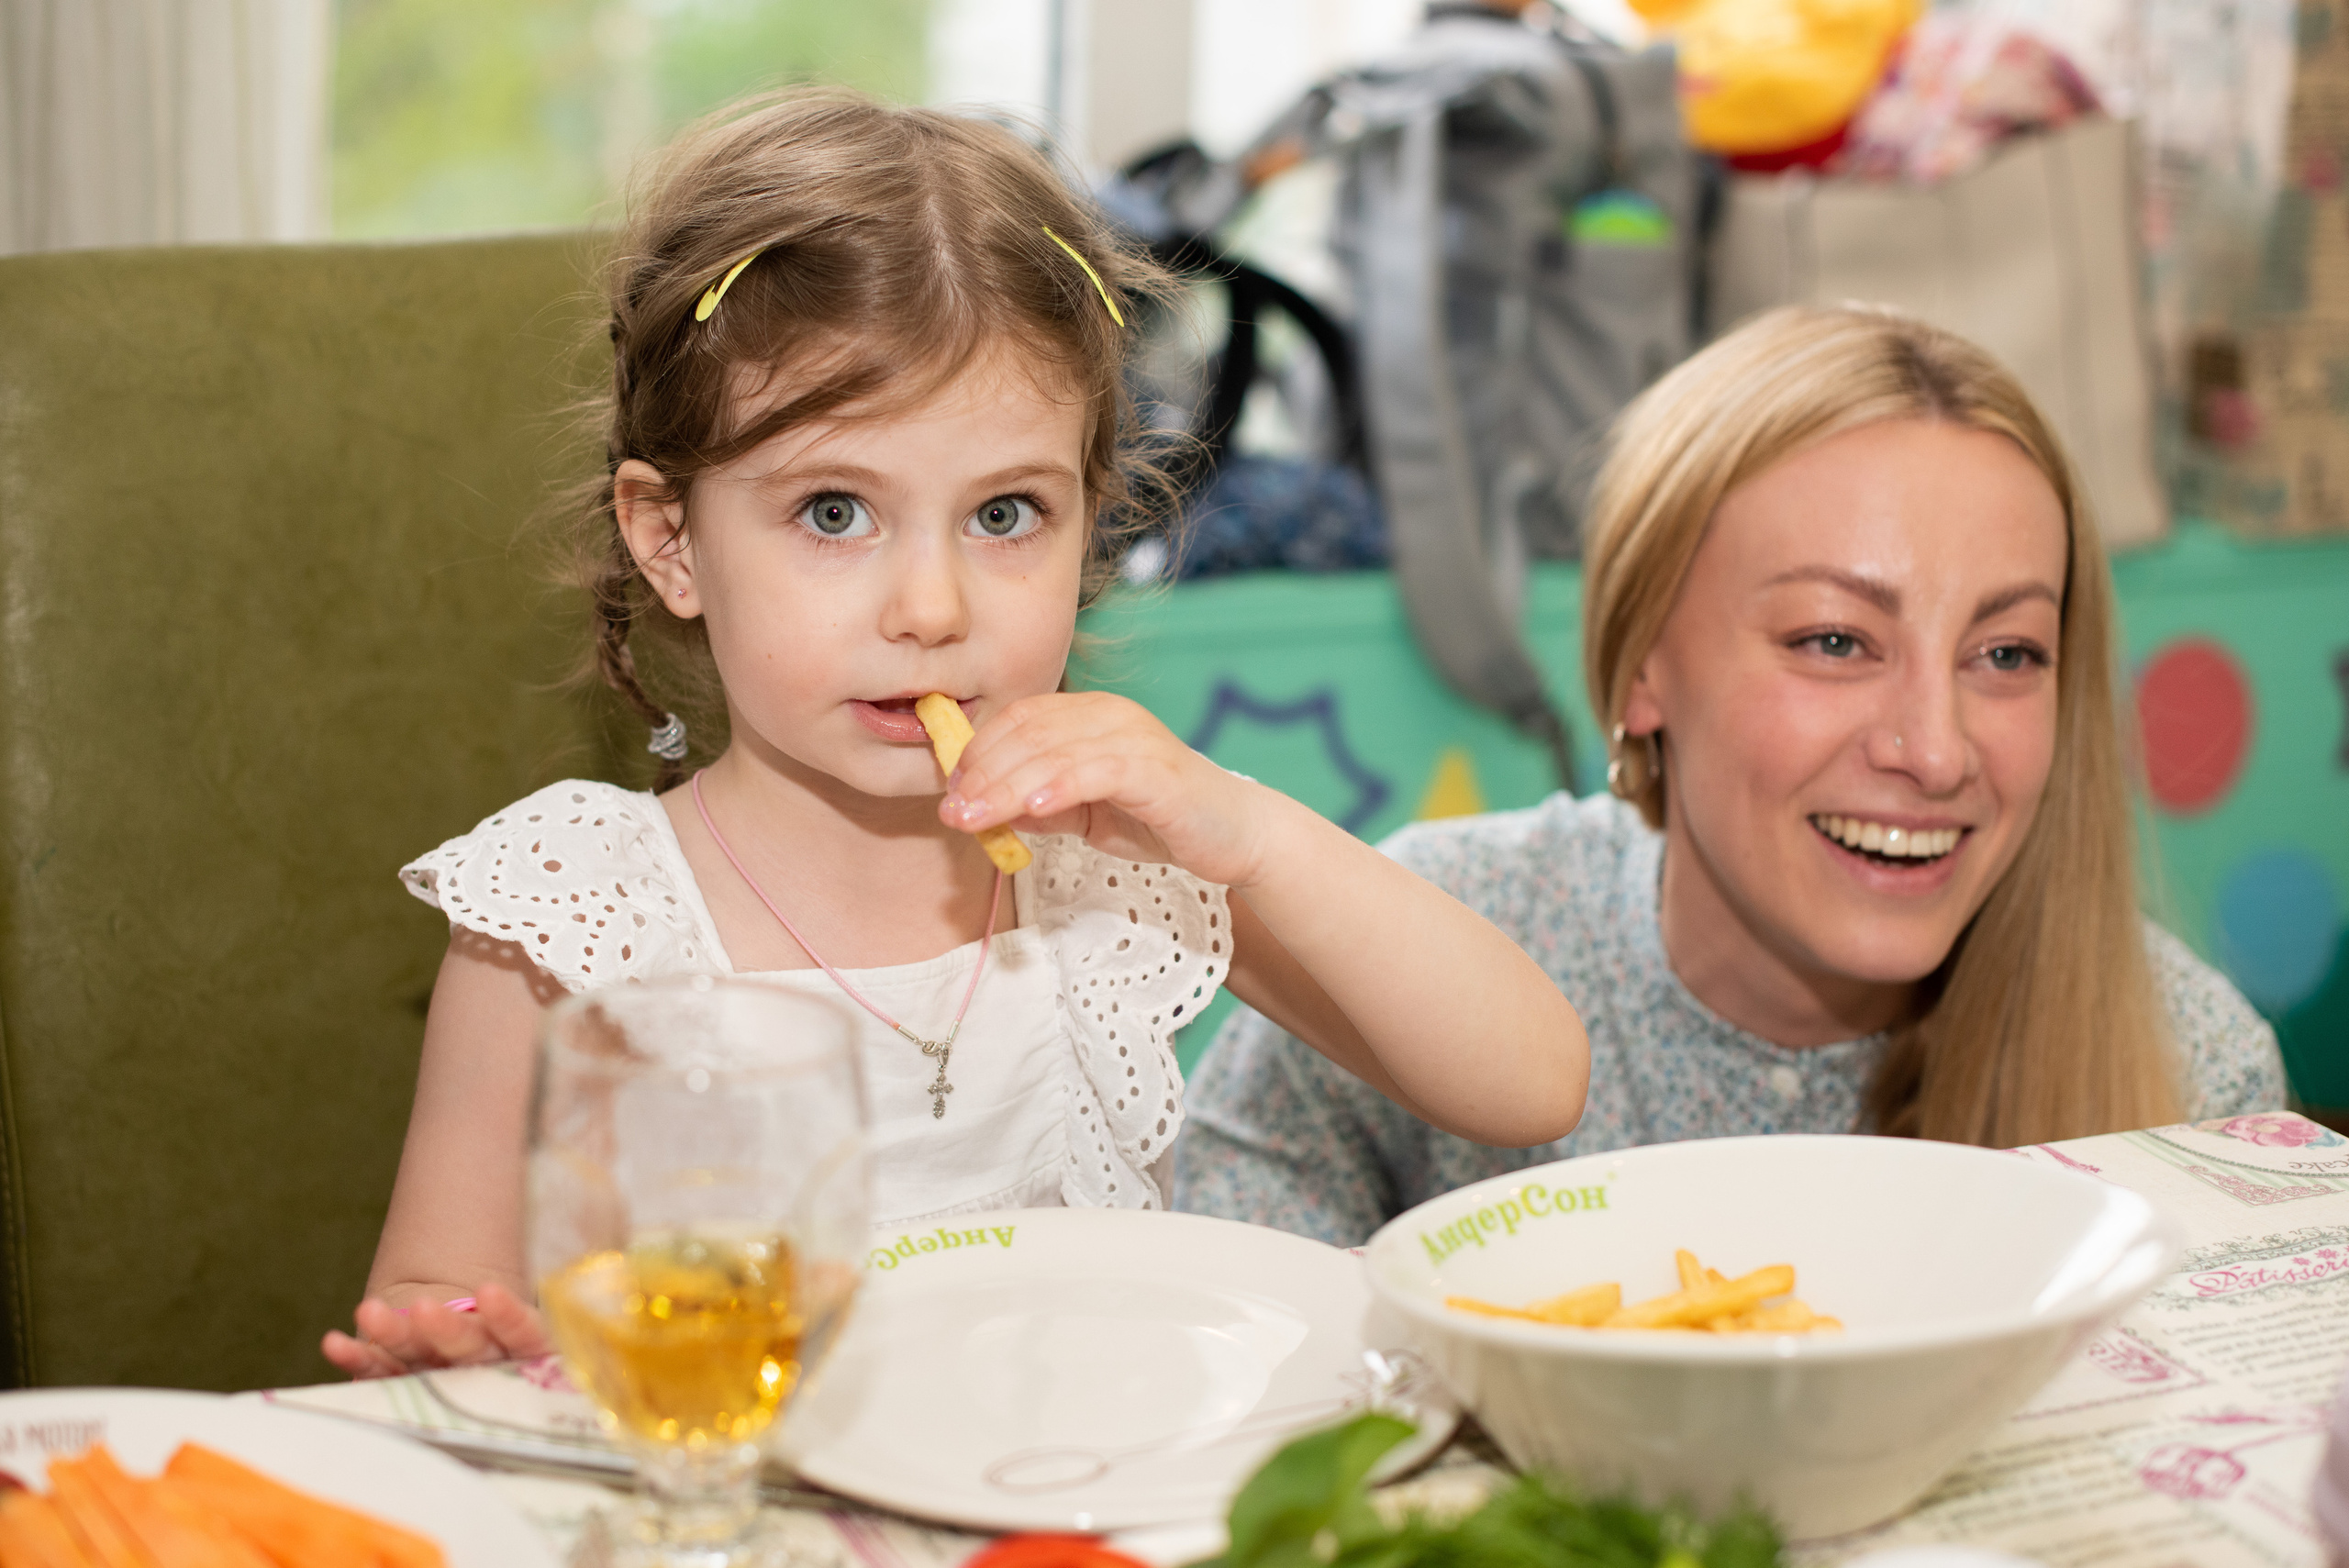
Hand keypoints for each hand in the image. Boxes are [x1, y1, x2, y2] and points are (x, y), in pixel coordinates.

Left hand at [320, 1283, 549, 1379]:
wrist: (490, 1373)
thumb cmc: (521, 1327)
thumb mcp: (539, 1319)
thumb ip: (535, 1301)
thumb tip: (600, 1225)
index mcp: (529, 1353)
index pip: (524, 1336)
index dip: (508, 1317)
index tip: (491, 1291)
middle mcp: (487, 1371)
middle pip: (468, 1352)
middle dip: (445, 1329)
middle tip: (422, 1308)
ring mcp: (446, 1382)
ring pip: (420, 1364)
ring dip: (393, 1337)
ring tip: (366, 1311)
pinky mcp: (408, 1387)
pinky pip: (381, 1377)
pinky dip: (357, 1360)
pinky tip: (332, 1343)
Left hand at [940, 692, 1287, 888]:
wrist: (1233, 835)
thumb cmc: (1160, 821)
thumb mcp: (1084, 815)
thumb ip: (1039, 807)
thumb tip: (984, 811)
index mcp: (1089, 715)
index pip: (1018, 719)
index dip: (976, 753)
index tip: (951, 793)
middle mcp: (1109, 714)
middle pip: (1027, 732)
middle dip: (980, 773)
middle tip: (952, 811)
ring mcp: (1133, 736)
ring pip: (1051, 752)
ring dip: (1004, 786)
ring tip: (973, 818)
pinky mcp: (1154, 767)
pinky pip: (1094, 771)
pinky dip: (1056, 787)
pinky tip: (1029, 809)